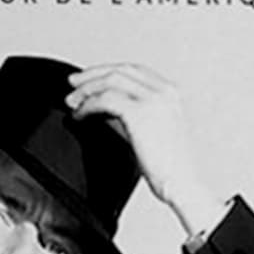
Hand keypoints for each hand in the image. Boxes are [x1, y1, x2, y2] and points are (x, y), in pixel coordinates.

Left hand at [65, 63, 223, 235]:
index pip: (134, 71)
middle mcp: (164, 91)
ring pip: (111, 80)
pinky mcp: (140, 113)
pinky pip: (106, 100)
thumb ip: (133, 116)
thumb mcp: (153, 132)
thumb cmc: (170, 167)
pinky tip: (81, 115)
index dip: (108, 72)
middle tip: (73, 84)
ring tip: (72, 101)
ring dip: (87, 89)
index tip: (89, 79)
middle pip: (121, 70)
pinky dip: (89, 105)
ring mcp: (154, 99)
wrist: (181, 183)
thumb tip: (105, 111)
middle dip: (93, 75)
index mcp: (170, 94)